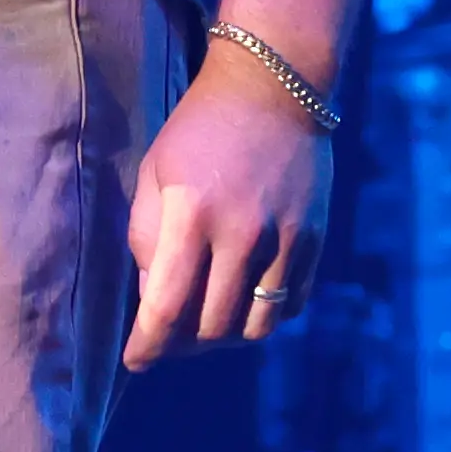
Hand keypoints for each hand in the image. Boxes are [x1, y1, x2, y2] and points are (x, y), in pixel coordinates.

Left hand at [121, 53, 335, 370]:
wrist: (273, 90)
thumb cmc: (199, 131)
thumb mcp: (155, 174)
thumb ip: (147, 239)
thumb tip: (153, 300)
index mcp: (191, 216)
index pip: (167, 308)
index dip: (148, 346)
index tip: (137, 360)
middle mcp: (242, 235)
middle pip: (212, 327)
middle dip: (183, 343)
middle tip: (169, 336)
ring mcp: (285, 241)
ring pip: (255, 327)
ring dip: (226, 336)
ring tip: (208, 322)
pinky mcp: (313, 242)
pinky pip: (289, 305)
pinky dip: (264, 314)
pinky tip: (245, 300)